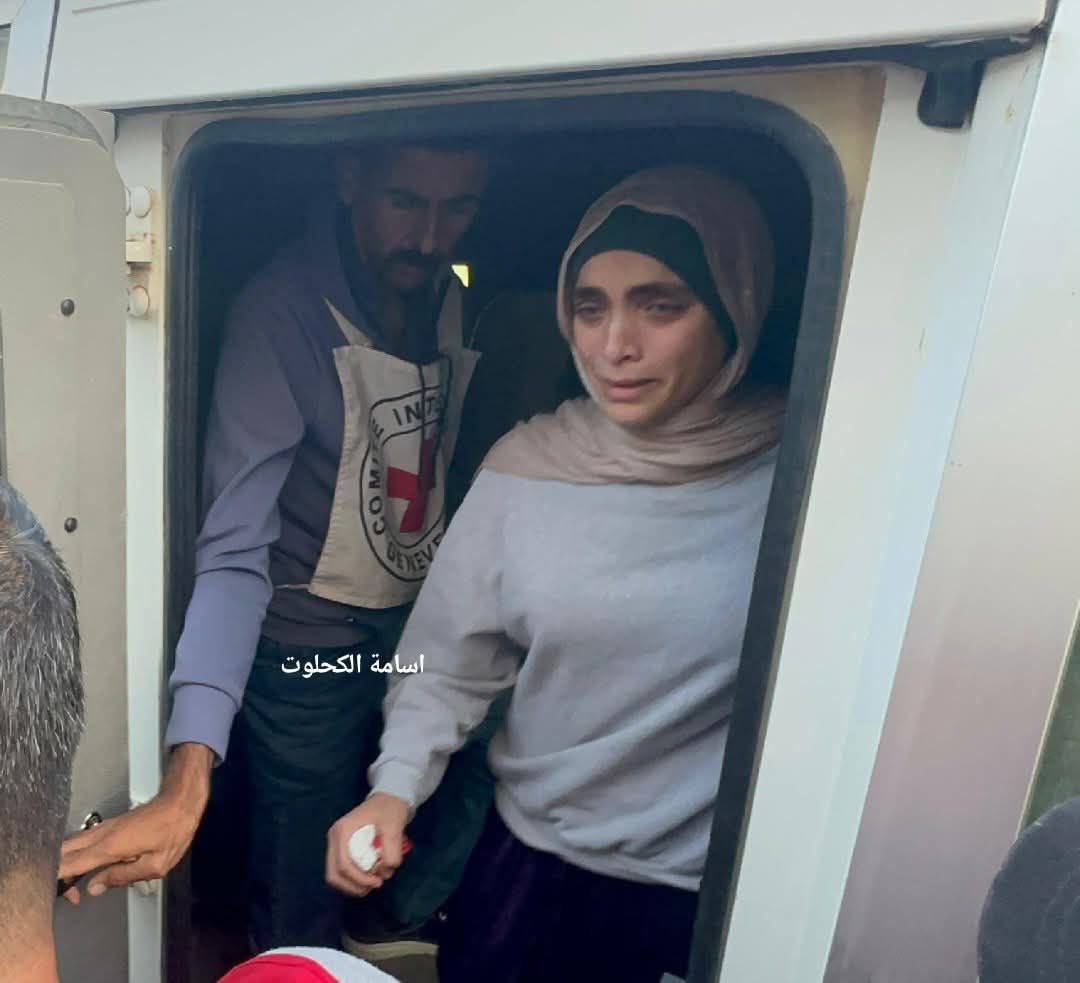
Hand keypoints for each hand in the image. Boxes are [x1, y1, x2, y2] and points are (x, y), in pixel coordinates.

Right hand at [58, 743, 212, 902]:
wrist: (180, 801)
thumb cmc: (173, 830)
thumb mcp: (155, 864)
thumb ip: (121, 877)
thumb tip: (95, 887)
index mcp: (110, 846)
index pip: (69, 864)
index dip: (61, 882)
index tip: (71, 896)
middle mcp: (102, 834)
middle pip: (62, 852)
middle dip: (59, 873)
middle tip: (71, 892)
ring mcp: (105, 827)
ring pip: (71, 843)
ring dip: (67, 863)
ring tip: (78, 882)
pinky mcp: (111, 824)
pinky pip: (84, 839)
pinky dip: (78, 854)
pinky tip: (90, 866)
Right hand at [326, 792, 409, 897]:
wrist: (389, 798)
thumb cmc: (389, 808)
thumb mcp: (394, 825)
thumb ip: (392, 848)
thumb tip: (387, 869)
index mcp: (343, 831)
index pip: (343, 864)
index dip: (359, 879)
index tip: (378, 882)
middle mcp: (334, 838)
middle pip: (334, 874)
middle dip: (353, 886)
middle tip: (375, 886)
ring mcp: (336, 844)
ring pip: (335, 876)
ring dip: (353, 885)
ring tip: (373, 883)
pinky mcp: (342, 848)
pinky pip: (341, 871)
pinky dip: (353, 880)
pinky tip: (369, 879)